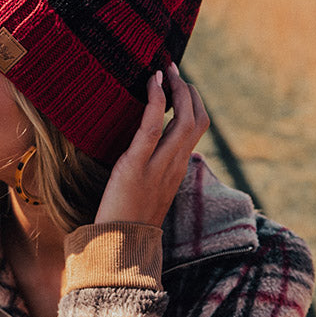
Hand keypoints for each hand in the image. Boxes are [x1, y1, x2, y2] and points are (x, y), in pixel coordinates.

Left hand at [95, 63, 209, 227]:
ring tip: (164, 71)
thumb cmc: (127, 219)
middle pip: (197, 120)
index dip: (193, 102)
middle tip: (173, 70)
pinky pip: (152, 128)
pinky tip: (153, 83)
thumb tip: (144, 147)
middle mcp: (175, 165)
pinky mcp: (136, 166)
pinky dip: (156, 101)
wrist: (118, 246)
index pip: (197, 129)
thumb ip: (152, 168)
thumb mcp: (147, 190)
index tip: (180, 84)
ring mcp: (159, 166)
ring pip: (183, 121)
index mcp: (178, 169)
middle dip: (188, 90)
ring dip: (177, 90)